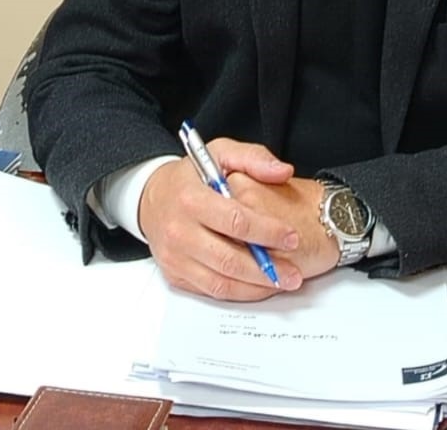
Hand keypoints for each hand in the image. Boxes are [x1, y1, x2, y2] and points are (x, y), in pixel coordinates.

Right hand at [137, 139, 330, 300]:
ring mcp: (175, 256)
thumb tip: (282, 171)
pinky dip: (239, 293)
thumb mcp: (220, 152)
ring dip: (256, 287)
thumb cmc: (190, 176)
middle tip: (294, 273)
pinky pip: (211, 291)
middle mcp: (179, 230)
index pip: (235, 221)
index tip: (292, 237)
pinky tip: (258, 287)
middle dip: (266, 269)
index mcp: (191, 198)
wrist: (151, 197)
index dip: (267, 231)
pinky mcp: (174, 274)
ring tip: (282, 283)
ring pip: (221, 282)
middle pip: (229, 259)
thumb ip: (254, 158)